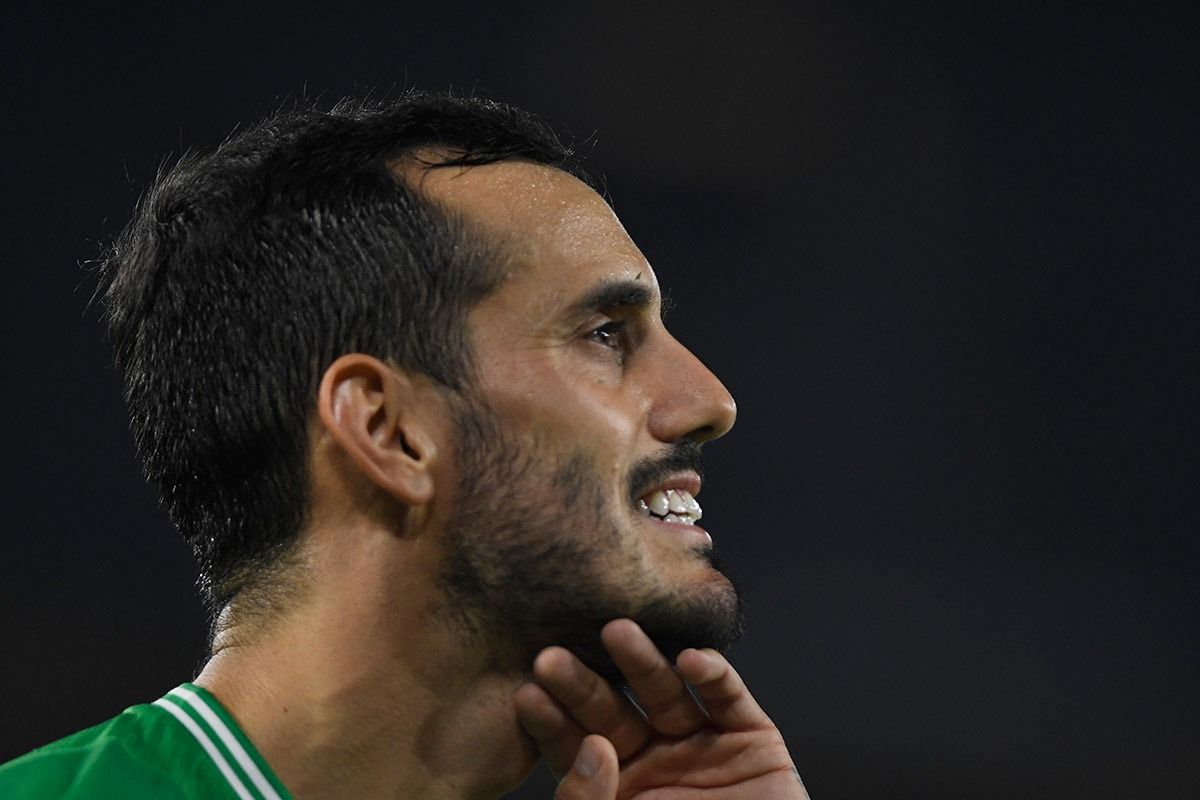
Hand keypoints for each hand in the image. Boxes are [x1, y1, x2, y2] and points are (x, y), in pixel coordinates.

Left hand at [515, 619, 809, 799]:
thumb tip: (592, 748)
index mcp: (615, 784)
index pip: (574, 746)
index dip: (551, 722)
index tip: (526, 696)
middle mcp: (654, 756)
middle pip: (611, 712)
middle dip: (582, 685)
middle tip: (551, 658)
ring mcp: (701, 742)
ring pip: (665, 692)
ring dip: (642, 661)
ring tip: (616, 633)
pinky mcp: (750, 735)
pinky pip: (728, 696)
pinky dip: (713, 673)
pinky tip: (690, 659)